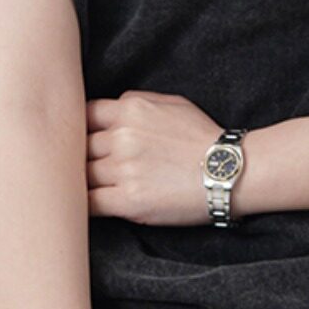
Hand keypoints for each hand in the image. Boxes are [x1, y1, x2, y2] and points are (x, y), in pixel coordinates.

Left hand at [85, 89, 222, 226]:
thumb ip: (135, 102)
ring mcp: (124, 168)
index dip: (81, 129)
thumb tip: (109, 109)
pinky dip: (82, 205)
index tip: (84, 141)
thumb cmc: (203, 138)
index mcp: (131, 109)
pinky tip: (83, 206)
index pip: (84, 115)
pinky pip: (89, 203)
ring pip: (81, 174)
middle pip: (79, 146)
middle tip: (83, 167)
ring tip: (83, 187)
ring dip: (82, 182)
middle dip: (81, 157)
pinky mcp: (129, 199)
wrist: (228, 172)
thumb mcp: (172, 104)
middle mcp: (123, 136)